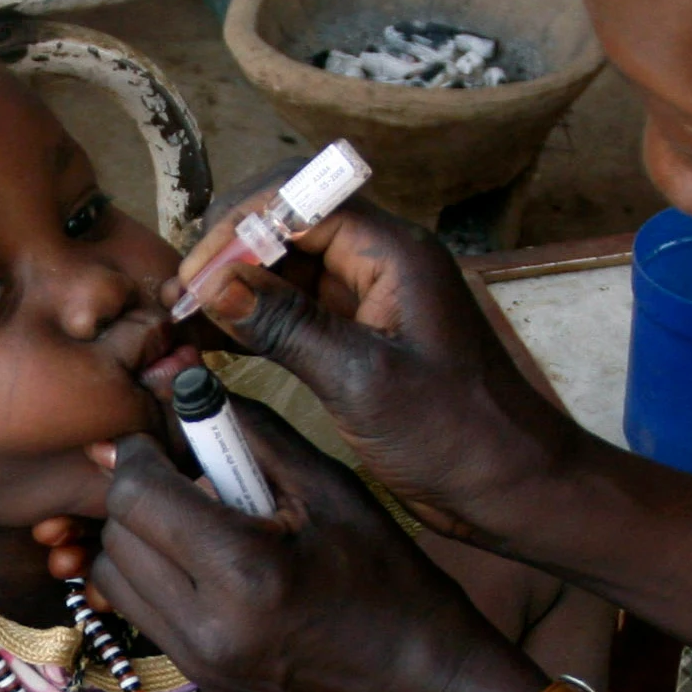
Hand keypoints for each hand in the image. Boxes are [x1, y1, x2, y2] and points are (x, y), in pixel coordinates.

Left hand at [88, 418, 538, 691]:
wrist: (422, 685)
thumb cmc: (391, 579)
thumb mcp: (332, 489)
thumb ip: (252, 434)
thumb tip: (181, 394)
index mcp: (247, 573)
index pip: (138, 495)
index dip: (139, 453)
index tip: (161, 435)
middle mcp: (208, 626)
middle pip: (117, 534)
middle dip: (136, 490)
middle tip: (181, 471)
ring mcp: (197, 661)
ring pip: (113, 576)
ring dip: (136, 534)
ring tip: (190, 516)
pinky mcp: (196, 677)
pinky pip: (138, 610)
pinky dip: (150, 573)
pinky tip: (199, 558)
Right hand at [170, 191, 583, 558]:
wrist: (514, 488)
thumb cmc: (458, 434)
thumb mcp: (363, 379)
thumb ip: (287, 327)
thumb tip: (215, 286)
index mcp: (394, 253)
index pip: (300, 203)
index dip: (238, 232)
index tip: (193, 276)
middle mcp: (380, 266)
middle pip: (288, 230)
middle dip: (228, 257)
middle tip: (177, 299)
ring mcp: (369, 304)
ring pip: (286, 274)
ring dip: (234, 292)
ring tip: (180, 322)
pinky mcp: (359, 343)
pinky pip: (295, 315)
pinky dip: (253, 324)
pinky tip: (211, 344)